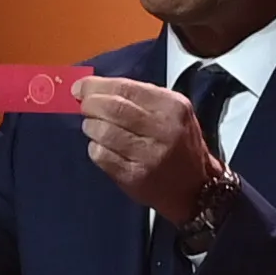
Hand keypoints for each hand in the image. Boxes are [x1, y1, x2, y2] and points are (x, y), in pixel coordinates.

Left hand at [77, 75, 224, 226]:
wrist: (194, 188)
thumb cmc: (179, 144)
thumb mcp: (172, 112)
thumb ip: (139, 97)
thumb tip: (95, 88)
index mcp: (173, 107)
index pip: (126, 88)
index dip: (97, 86)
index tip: (81, 86)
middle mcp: (163, 130)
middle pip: (113, 108)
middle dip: (90, 104)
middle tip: (84, 106)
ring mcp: (149, 155)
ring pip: (104, 132)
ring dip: (90, 126)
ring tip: (93, 127)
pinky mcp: (135, 176)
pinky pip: (102, 156)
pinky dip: (95, 148)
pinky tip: (102, 147)